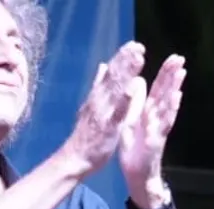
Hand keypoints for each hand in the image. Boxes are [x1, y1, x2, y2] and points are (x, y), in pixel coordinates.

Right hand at [62, 42, 145, 175]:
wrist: (74, 158)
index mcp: (97, 97)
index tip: (133, 45)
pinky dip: (124, 99)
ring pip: (115, 88)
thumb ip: (98, 86)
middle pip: (112, 76)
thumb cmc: (86, 136)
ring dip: (126, 72)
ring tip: (138, 57)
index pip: (110, 73)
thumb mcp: (91, 107)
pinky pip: (117, 111)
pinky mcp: (107, 126)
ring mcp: (102, 112)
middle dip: (125, 59)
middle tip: (138, 45)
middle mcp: (99, 100)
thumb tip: (102, 66)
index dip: (121, 58)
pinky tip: (133, 87)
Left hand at [119, 54, 186, 205]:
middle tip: (180, 57)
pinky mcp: (156, 139)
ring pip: (167, 105)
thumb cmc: (135, 150)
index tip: (173, 57)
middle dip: (172, 75)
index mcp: (148, 112)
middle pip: (165, 93)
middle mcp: (156, 118)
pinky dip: (170, 110)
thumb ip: (135, 102)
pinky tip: (176, 98)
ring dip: (174, 89)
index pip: (158, 89)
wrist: (137, 175)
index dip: (165, 73)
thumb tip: (138, 80)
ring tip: (181, 73)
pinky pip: (164, 122)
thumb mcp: (131, 121)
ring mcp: (158, 128)